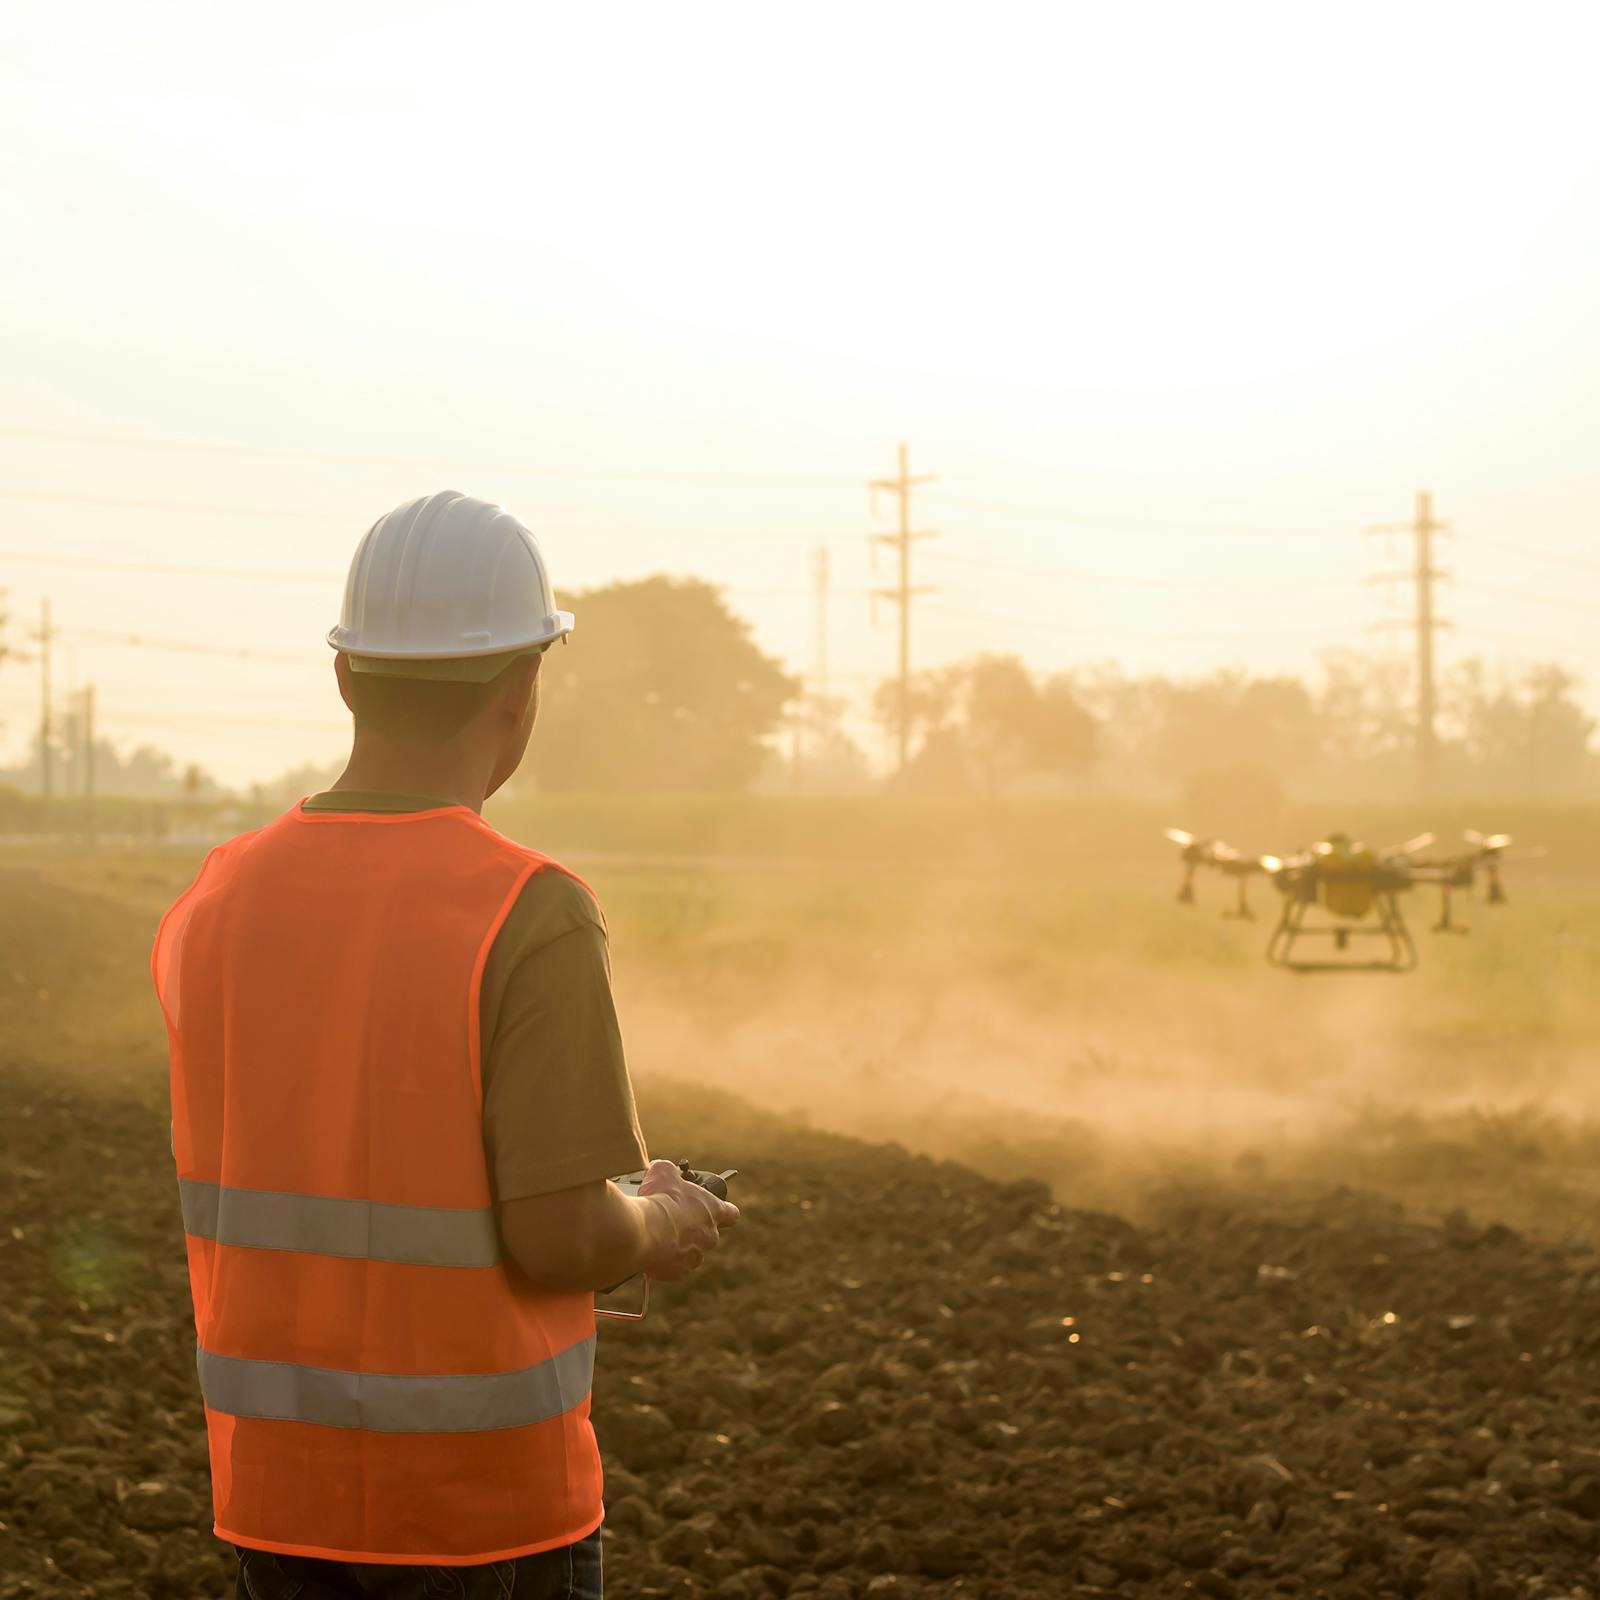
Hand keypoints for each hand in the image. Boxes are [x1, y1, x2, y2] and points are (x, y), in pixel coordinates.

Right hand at [636, 1159, 739, 1281]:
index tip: (714, 1209)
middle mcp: (710, 1236)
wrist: (642, 1231)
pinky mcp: (678, 1273)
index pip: (731, 1213)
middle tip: (673, 1219)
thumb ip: (670, 1171)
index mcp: (713, 1210)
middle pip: (708, 1233)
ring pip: (692, 1252)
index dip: (724, 1211)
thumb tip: (664, 1171)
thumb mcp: (663, 1171)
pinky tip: (653, 1248)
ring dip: (679, 1244)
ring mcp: (695, 1257)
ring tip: (659, 1234)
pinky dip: (666, 1260)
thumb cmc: (659, 1200)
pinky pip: (675, 1267)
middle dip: (693, 1228)